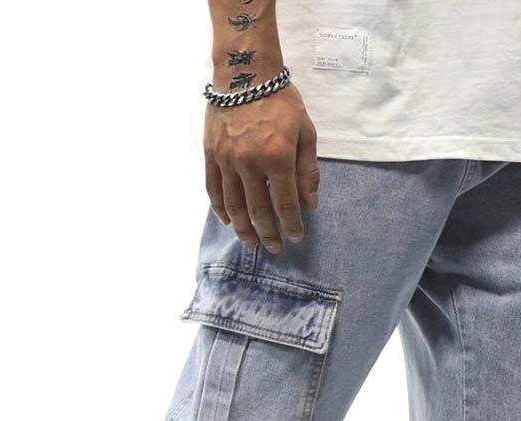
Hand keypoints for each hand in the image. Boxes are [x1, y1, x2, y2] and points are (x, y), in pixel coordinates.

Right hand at [204, 85, 319, 253]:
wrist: (246, 73)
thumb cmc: (281, 101)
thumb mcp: (306, 133)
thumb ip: (309, 171)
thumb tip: (310, 204)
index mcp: (278, 158)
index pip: (285, 204)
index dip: (291, 225)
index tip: (296, 237)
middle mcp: (250, 164)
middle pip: (258, 211)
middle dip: (268, 233)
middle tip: (275, 248)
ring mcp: (227, 160)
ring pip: (234, 206)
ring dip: (243, 229)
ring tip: (251, 243)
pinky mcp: (211, 155)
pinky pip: (214, 190)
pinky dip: (221, 209)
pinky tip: (228, 222)